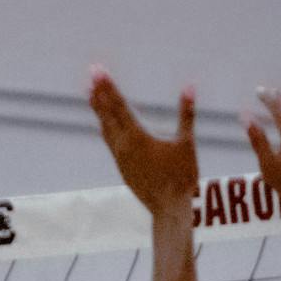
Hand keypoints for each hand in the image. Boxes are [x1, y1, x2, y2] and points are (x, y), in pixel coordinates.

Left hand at [89, 68, 198, 217]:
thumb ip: (187, 114)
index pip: (118, 105)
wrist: (169, 209)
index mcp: (137, 137)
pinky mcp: (122, 168)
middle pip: (107, 114)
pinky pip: (110, 142)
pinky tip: (103, 121)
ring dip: (98, 109)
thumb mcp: (187, 142)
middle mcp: (123, 146)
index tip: (98, 71)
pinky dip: (105, 126)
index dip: (108, 86)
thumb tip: (190, 87)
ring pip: (105, 128)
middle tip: (90, 73)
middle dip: (98, 92)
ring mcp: (120, 158)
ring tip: (90, 91)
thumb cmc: (181, 177)